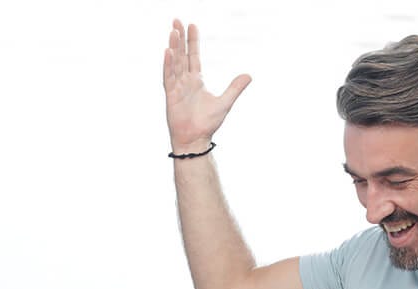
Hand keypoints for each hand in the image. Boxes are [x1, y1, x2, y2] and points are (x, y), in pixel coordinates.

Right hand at [163, 19, 250, 151]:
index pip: (193, 56)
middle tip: (176, 20)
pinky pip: (168, 77)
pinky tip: (168, 52)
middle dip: (179, 38)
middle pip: (181, 55)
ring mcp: (176, 88)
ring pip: (174, 63)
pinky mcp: (170, 97)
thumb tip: (249, 75)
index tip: (192, 25)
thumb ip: (235, 88)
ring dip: (173, 47)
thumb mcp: (225, 102)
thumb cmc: (207, 124)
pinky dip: (168, 65)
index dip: (192, 41)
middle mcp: (184, 81)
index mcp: (196, 81)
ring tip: (173, 31)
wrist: (196, 140)